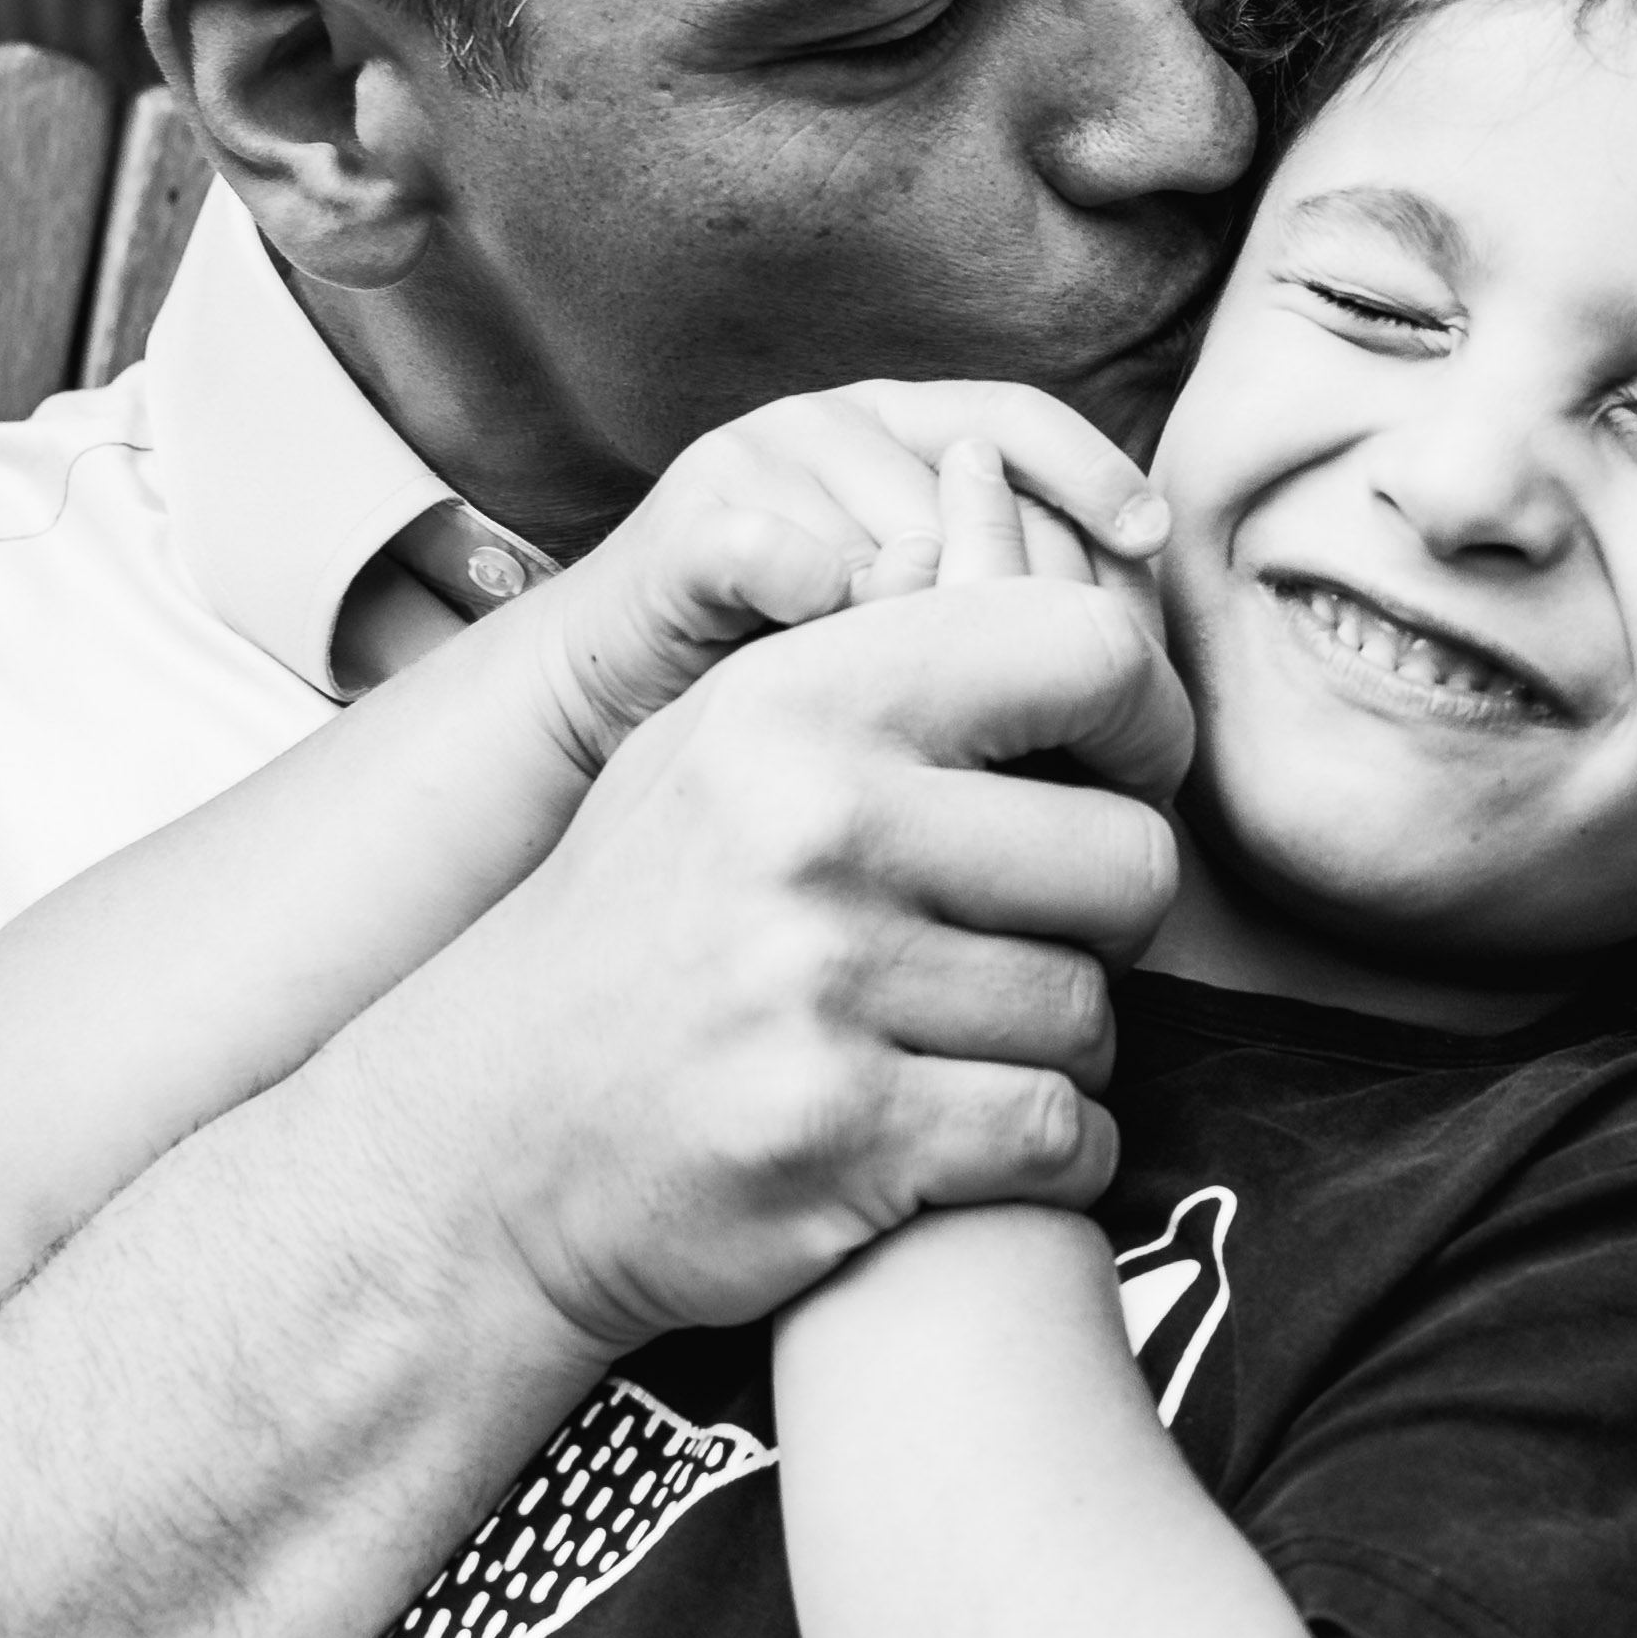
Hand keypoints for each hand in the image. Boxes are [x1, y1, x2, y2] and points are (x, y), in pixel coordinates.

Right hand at [403, 570, 1189, 1352]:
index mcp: (797, 699)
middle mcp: (811, 827)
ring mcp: (822, 988)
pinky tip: (965, 1135)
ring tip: (955, 1038)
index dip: (1149, 722)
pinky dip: (1048, 1154)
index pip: (1083, 652)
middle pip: (1132, 860)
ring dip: (1057, 1047)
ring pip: (1096, 1015)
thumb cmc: (643, 924)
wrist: (487, 1138)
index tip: (1125, 776)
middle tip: (1034, 941)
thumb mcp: (723, 742)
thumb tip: (1005, 484)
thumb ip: (878, 640)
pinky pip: (1063, 1137)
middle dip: (1108, 919)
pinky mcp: (843, 1137)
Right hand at [530, 381, 1164, 770]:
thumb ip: (1014, 615)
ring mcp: (752, 464)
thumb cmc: (795, 684)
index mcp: (900, 430)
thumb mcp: (921, 633)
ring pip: (887, 532)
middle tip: (1072, 685)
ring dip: (923, 630)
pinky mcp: (685, 526)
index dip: (1095, 472)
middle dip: (1024, 591)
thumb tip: (1147, 656)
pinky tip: (843, 675)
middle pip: (973, 488)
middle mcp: (831, 426)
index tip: (1155, 540)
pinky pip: (771, 554)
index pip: (1022, 422)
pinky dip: (815, 606)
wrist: (614, 702)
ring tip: (951, 721)